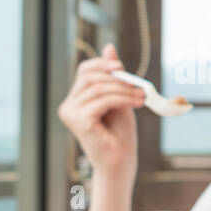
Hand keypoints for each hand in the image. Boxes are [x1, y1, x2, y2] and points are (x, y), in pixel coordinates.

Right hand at [56, 43, 144, 179]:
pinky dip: (122, 99)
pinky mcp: (79, 122)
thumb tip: (109, 47)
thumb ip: (113, 76)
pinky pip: (103, 101)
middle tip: (138, 85)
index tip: (122, 68)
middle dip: (117, 79)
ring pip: (98, 89)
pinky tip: (136, 103)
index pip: (84, 71)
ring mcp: (71, 114)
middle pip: (90, 78)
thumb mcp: (118, 97)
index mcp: (75, 100)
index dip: (102, 65)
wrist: (120, 162)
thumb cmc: (119, 134)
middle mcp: (69, 106)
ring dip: (123, 90)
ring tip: (141, 96)